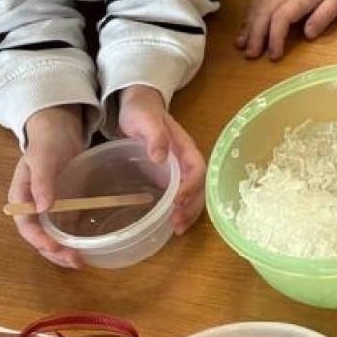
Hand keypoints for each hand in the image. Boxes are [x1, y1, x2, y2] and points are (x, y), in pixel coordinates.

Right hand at [11, 105, 87, 268]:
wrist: (60, 130)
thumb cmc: (47, 142)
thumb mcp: (44, 158)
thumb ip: (42, 181)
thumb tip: (42, 207)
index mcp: (21, 197)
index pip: (26, 225)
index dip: (39, 239)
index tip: (55, 246)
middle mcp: (32, 207)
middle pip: (39, 237)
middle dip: (54, 252)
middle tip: (75, 261)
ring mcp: (48, 209)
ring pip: (52, 236)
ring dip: (63, 252)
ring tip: (80, 262)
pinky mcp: (64, 206)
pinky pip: (66, 228)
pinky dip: (73, 240)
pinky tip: (87, 249)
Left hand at [116, 85, 204, 235]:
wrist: (136, 107)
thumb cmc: (141, 112)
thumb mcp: (145, 119)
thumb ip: (155, 135)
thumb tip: (160, 156)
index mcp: (185, 147)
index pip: (197, 169)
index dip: (191, 186)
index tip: (178, 201)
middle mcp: (186, 161)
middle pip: (199, 187)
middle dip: (192, 207)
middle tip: (178, 226)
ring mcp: (178, 171)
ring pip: (192, 194)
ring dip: (188, 213)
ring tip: (176, 230)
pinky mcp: (168, 177)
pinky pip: (179, 196)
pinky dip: (178, 211)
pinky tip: (167, 224)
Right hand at [236, 0, 336, 58]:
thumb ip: (324, 16)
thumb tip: (308, 35)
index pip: (280, 19)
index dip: (275, 38)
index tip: (274, 55)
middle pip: (263, 14)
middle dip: (255, 36)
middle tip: (250, 55)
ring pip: (257, 6)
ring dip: (248, 25)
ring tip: (241, 43)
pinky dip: (249, 11)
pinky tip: (246, 23)